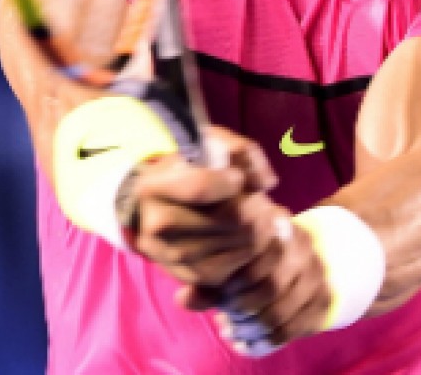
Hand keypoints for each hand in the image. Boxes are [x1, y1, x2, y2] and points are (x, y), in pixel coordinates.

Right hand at [127, 126, 334, 352]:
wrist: (153, 209)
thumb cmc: (187, 170)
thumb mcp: (207, 145)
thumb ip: (241, 151)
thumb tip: (266, 182)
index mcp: (153, 188)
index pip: (202, 189)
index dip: (233, 181)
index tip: (238, 178)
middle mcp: (158, 225)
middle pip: (231, 219)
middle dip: (256, 205)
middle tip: (258, 198)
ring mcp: (174, 255)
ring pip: (242, 243)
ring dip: (262, 228)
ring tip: (257, 214)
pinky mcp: (194, 276)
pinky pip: (241, 265)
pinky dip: (257, 249)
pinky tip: (251, 234)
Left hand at [179, 210, 332, 351]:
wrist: (296, 258)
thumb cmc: (251, 254)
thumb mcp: (229, 258)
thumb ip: (206, 279)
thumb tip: (182, 299)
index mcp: (277, 223)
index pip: (258, 255)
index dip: (236, 282)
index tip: (222, 295)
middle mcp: (302, 245)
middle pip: (272, 287)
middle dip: (243, 309)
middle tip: (223, 318)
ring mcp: (316, 273)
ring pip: (281, 312)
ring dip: (251, 330)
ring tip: (230, 331)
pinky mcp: (323, 299)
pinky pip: (294, 329)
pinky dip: (266, 343)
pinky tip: (246, 345)